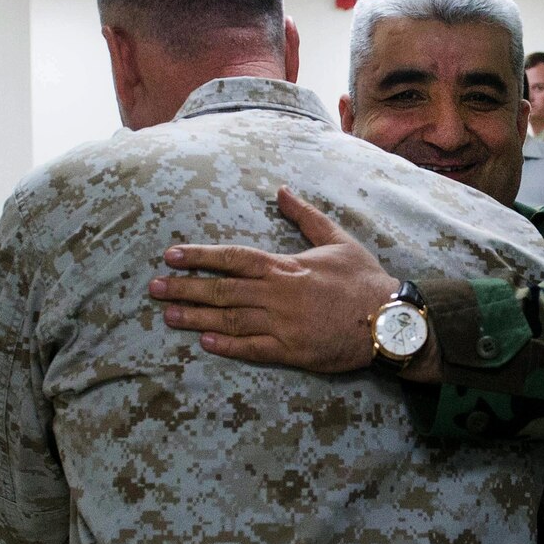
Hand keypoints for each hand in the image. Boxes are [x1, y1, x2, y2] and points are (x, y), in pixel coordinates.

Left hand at [148, 186, 398, 372]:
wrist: (389, 321)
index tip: (171, 255)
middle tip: (154, 288)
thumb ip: (305, 216)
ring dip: (196, 317)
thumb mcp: (336, 240)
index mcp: (285, 267)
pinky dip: (228, 346)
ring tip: (168, 315)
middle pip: (223, 290)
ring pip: (230, 320)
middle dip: (185, 288)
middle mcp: (278, 295)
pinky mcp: (293, 352)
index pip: (233, 258)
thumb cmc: (363, 278)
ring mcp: (284, 325)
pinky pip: (254, 349)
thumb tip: (282, 191)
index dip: (200, 257)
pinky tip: (205, 343)